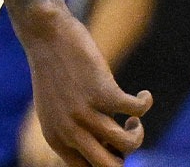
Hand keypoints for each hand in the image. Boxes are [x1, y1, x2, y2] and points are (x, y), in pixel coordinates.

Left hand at [21, 8, 151, 166]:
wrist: (44, 36)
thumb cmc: (55, 74)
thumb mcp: (57, 110)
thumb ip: (77, 134)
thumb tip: (114, 153)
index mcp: (56, 138)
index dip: (109, 162)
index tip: (115, 148)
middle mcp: (69, 130)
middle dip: (125, 157)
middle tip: (125, 136)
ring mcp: (85, 112)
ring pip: (128, 144)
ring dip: (138, 132)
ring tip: (132, 118)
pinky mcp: (101, 92)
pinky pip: (137, 110)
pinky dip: (145, 102)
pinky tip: (143, 94)